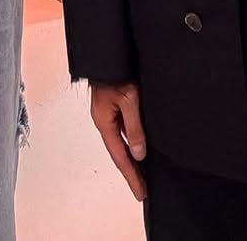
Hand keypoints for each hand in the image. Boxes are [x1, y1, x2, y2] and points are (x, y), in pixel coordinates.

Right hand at [90, 82, 146, 200]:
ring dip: (131, 157)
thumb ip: (134, 126)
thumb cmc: (114, 72)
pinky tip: (140, 145)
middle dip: (131, 171)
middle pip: (119, 152)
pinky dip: (132, 140)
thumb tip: (138, 151)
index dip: (131, 176)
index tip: (140, 192)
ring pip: (122, 141)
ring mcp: (109, 114)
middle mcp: (105, 121)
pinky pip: (124, 129)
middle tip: (142, 188)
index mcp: (104, 122)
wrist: (107, 54)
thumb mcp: (129, 100)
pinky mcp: (115, 106)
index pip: (120, 156)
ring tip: (142, 173)